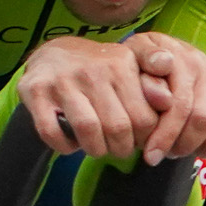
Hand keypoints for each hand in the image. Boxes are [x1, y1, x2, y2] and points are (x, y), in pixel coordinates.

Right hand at [18, 37, 162, 158]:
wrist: (52, 54)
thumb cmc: (99, 70)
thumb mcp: (131, 66)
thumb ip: (155, 81)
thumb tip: (169, 101)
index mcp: (121, 64)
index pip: (145, 118)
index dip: (144, 139)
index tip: (138, 139)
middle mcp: (93, 69)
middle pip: (118, 128)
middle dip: (121, 149)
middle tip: (118, 149)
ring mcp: (63, 80)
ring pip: (88, 131)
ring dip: (95, 150)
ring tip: (96, 148)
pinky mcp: (36, 92)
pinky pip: (52, 132)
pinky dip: (64, 146)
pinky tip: (70, 144)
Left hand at [124, 33, 205, 164]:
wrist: (164, 57)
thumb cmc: (145, 66)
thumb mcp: (134, 59)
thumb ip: (145, 66)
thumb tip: (164, 86)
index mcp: (182, 58)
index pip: (180, 105)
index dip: (165, 136)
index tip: (151, 155)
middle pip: (203, 119)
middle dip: (183, 144)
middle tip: (168, 152)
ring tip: (188, 149)